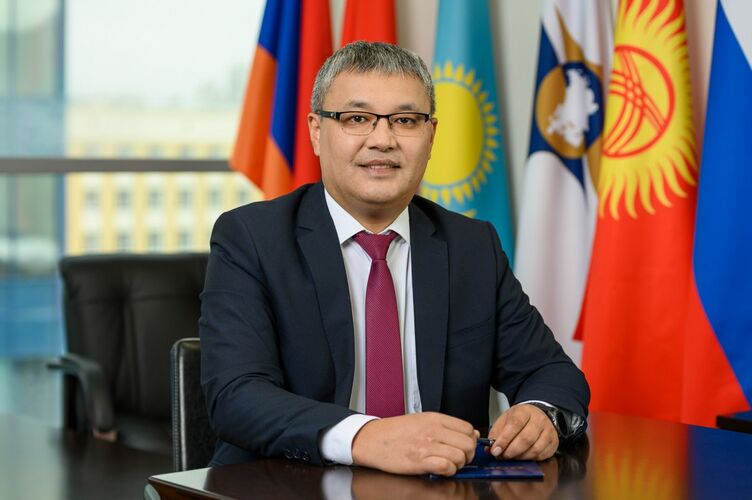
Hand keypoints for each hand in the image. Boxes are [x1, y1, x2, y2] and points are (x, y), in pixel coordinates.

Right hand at [351, 412, 478, 475]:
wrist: (372, 439)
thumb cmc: (395, 431)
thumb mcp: (422, 420)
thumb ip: (446, 426)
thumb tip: (472, 434)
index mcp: (434, 418)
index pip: (468, 428)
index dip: (470, 440)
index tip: (464, 446)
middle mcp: (433, 430)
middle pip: (468, 444)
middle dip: (467, 454)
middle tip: (459, 458)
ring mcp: (426, 446)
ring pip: (460, 457)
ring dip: (457, 464)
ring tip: (447, 464)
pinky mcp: (420, 461)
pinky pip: (446, 467)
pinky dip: (447, 471)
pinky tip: (440, 469)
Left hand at [488, 404, 558, 460]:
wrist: (538, 416)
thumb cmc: (520, 419)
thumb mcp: (505, 420)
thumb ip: (496, 433)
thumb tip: (489, 448)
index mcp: (524, 411)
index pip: (514, 424)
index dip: (504, 439)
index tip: (495, 450)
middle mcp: (539, 420)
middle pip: (525, 439)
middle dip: (511, 451)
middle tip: (502, 456)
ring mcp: (548, 431)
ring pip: (534, 449)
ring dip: (520, 457)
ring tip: (511, 457)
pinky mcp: (553, 443)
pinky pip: (542, 455)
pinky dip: (530, 459)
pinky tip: (522, 456)